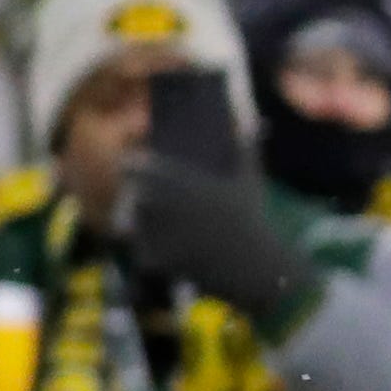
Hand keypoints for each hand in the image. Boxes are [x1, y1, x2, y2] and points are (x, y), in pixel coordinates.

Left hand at [117, 156, 312, 329]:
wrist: (258, 266)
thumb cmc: (252, 220)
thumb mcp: (250, 181)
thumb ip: (246, 149)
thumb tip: (259, 124)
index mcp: (176, 178)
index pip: (131, 164)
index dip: (135, 168)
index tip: (142, 174)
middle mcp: (160, 200)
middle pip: (132, 196)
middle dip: (140, 201)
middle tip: (161, 210)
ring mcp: (155, 230)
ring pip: (133, 226)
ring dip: (146, 229)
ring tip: (172, 234)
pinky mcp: (156, 258)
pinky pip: (144, 254)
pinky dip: (157, 258)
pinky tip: (179, 257)